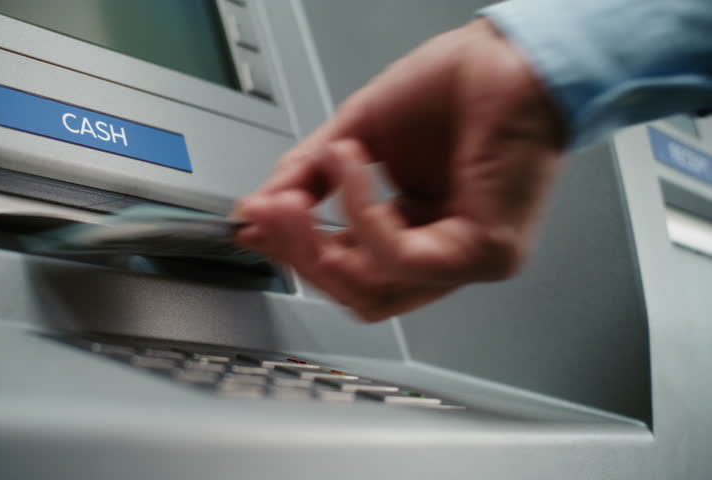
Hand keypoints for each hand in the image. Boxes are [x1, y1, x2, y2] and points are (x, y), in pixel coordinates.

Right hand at [234, 19, 565, 321]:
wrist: (513, 54)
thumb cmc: (456, 89)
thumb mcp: (357, 135)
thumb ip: (307, 176)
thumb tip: (260, 208)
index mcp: (412, 231)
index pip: (346, 269)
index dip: (294, 252)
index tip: (254, 224)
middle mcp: (439, 254)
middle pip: (353, 294)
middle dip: (299, 255)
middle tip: (268, 213)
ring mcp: (465, 261)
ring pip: (372, 293)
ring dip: (321, 243)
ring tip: (302, 189)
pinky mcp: (484, 252)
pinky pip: (401, 259)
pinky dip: (362, 214)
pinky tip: (350, 168)